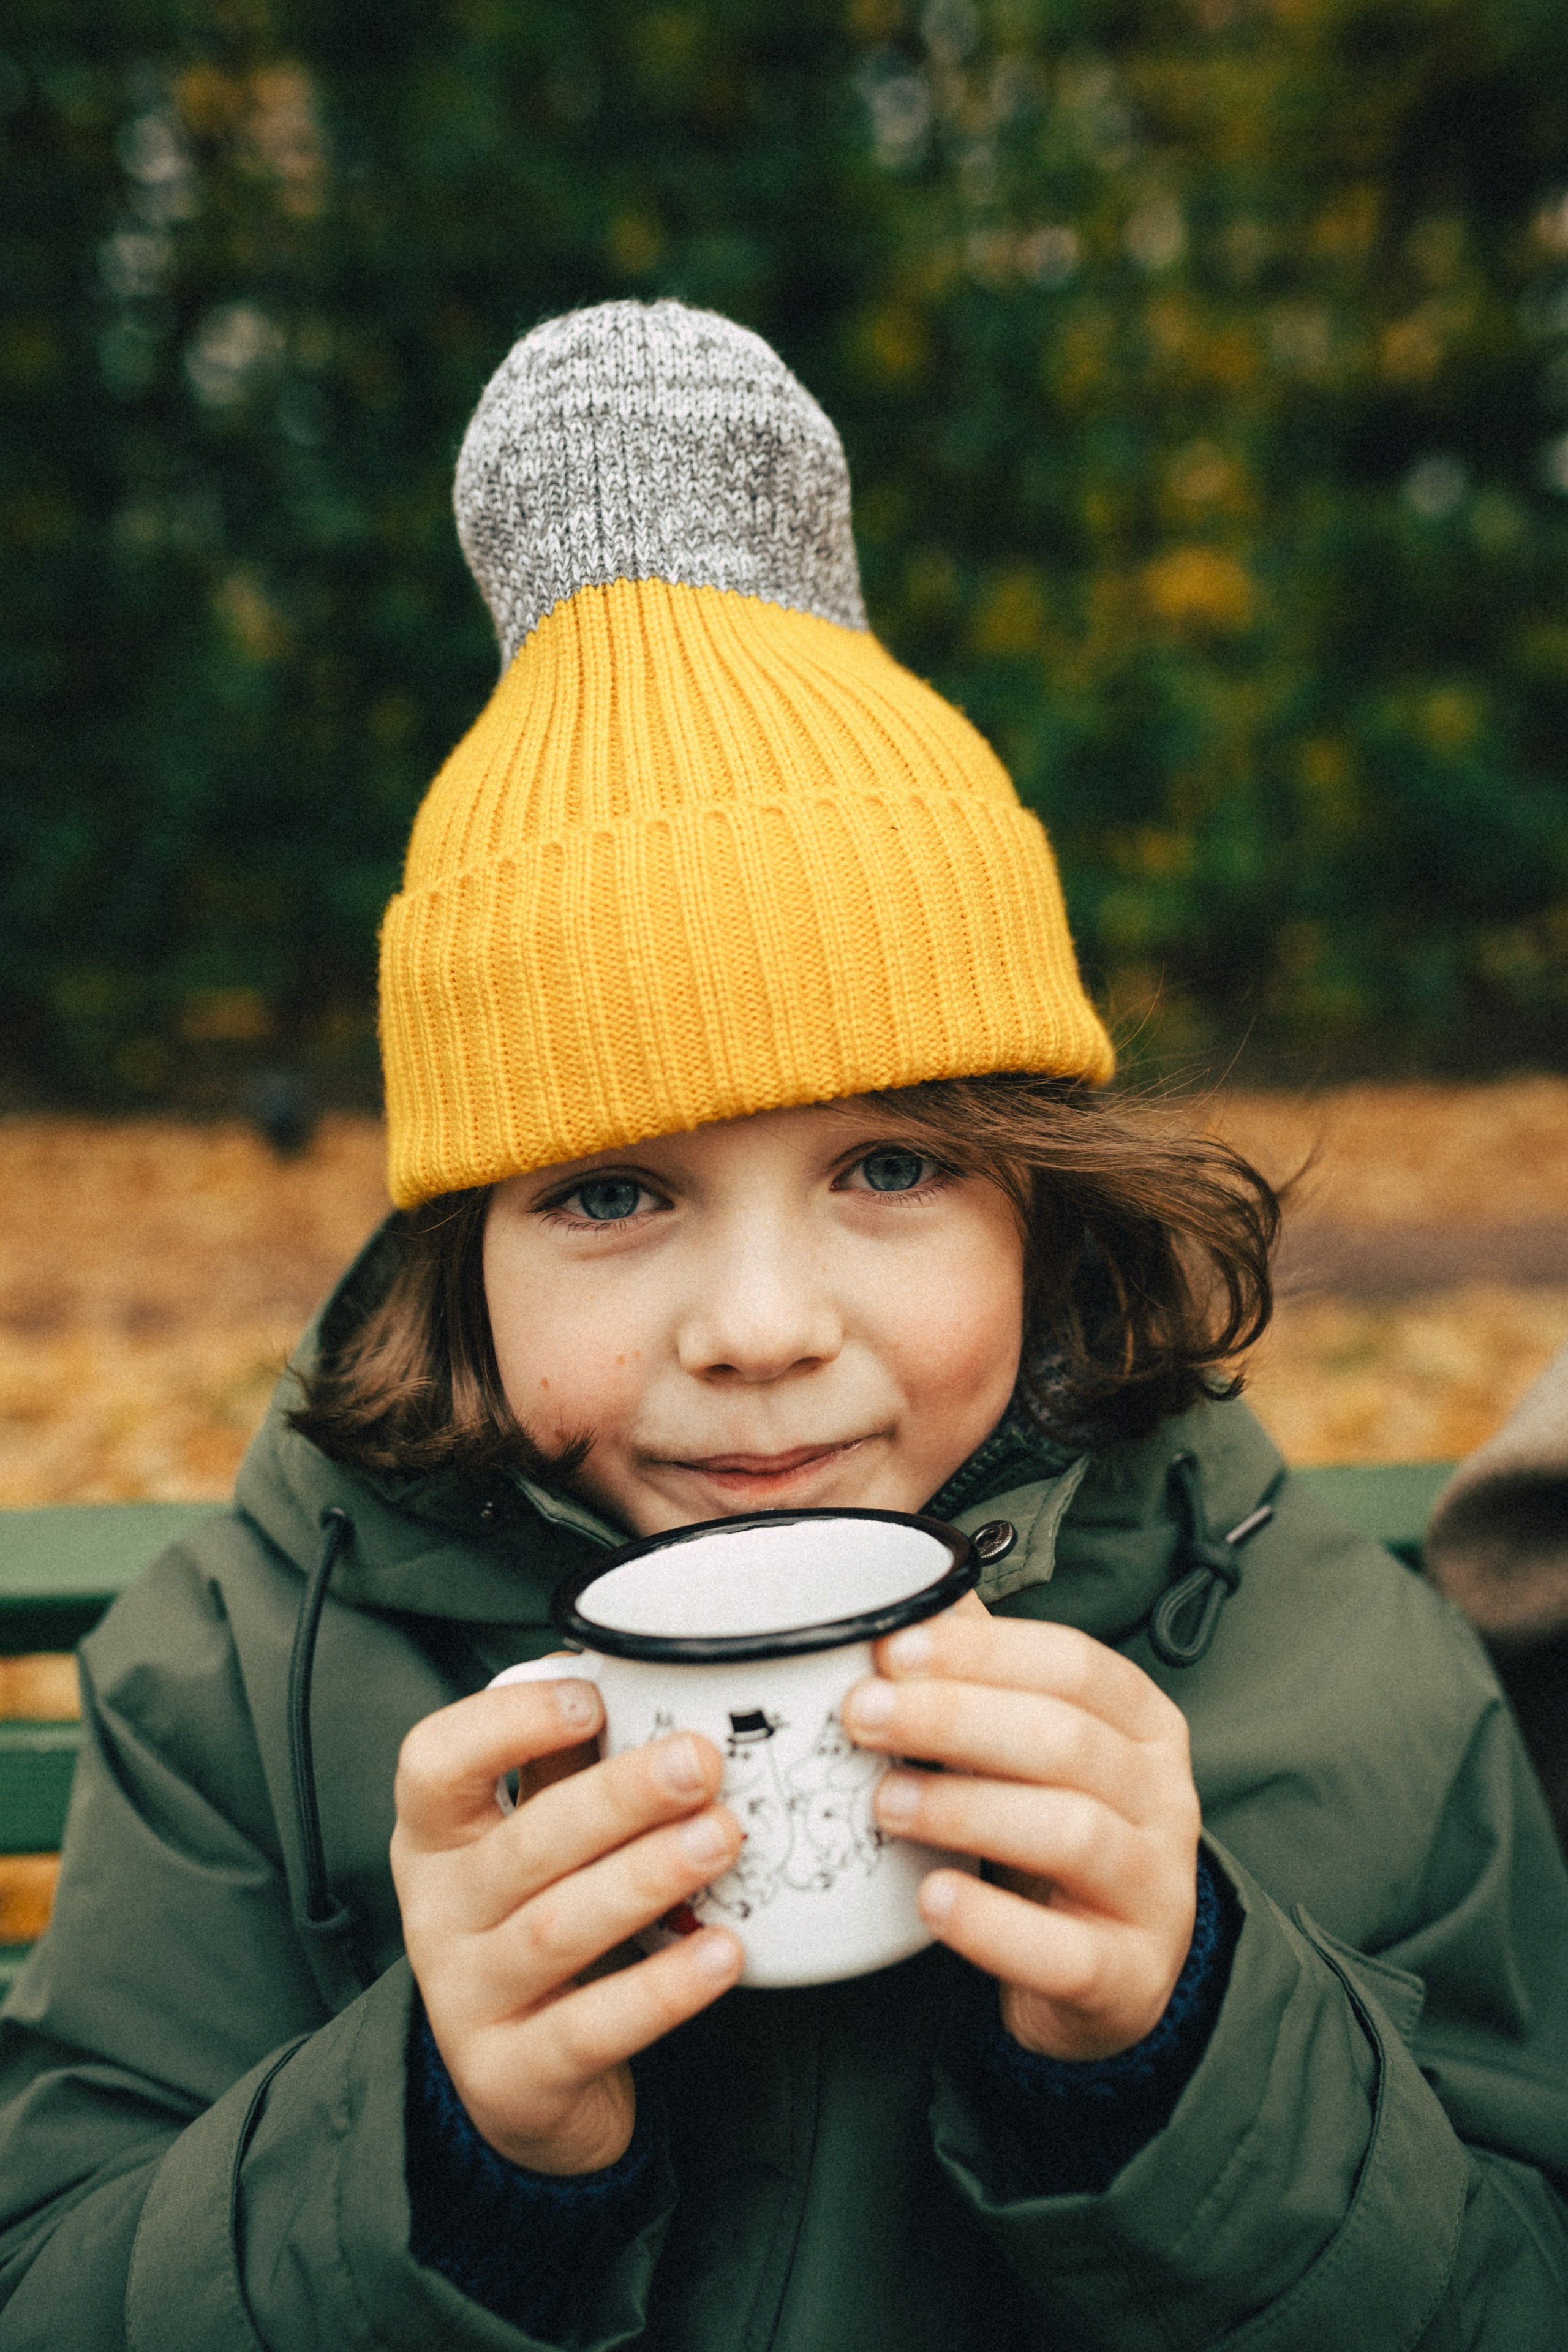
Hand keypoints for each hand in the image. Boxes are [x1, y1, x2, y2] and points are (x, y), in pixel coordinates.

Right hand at [391, 1675, 743, 2174]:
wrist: (519, 2080)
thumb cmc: (537, 1919)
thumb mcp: (538, 1838)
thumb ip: (573, 1764)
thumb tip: (638, 1668)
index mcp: (437, 1835)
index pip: (433, 1763)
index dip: (505, 1724)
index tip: (589, 1696)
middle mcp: (439, 1912)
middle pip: (522, 1845)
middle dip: (617, 1797)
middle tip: (700, 1761)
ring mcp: (467, 2000)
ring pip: (555, 1930)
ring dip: (645, 1878)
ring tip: (722, 1838)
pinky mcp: (511, 2077)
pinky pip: (590, 2028)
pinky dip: (661, 1990)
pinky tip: (723, 1952)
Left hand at [841, 1595, 1199, 2060]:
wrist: (1110, 1972)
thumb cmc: (1055, 1830)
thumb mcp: (1034, 1745)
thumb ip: (984, 1673)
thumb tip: (907, 1591)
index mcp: (1144, 1724)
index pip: (1074, 1664)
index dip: (983, 1651)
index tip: (893, 1649)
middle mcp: (1166, 1797)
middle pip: (1065, 1739)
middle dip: (954, 1719)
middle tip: (861, 1716)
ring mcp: (1157, 1889)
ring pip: (1072, 1833)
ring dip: (966, 1809)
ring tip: (884, 1803)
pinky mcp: (1131, 1975)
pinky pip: (1066, 1951)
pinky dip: (993, 1924)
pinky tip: (931, 1898)